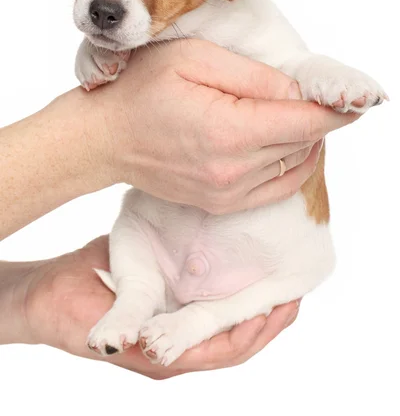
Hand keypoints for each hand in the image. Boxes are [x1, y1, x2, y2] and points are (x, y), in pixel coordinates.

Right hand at [0, 38, 358, 237]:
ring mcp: (227, 193)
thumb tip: (296, 93)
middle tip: (327, 100)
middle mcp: (234, 170)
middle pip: (304, 144)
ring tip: (302, 118)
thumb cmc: (141, 90)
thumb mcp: (196, 59)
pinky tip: (285, 146)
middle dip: (322, 121)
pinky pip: (275, 189)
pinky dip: (291, 167)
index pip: (306, 122)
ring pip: (294, 168)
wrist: (104, 139)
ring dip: (307, 143)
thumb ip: (254, 77)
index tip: (359, 101)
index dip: (337, 110)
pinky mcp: (221, 204)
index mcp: (231, 130)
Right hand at [0, 237, 299, 378]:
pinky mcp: (169, 306)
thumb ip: (114, 325)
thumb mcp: (93, 318)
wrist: (49, 297)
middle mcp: (176, 345)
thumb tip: (118, 342)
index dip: (255, 332)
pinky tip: (241, 269)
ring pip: (226, 323)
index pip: (224, 350)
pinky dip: (231, 291)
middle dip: (267, 319)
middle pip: (234, 339)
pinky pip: (210, 304)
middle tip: (294, 289)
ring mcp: (174, 326)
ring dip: (253, 306)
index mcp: (164, 356)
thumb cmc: (69, 308)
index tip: (283, 306)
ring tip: (278, 279)